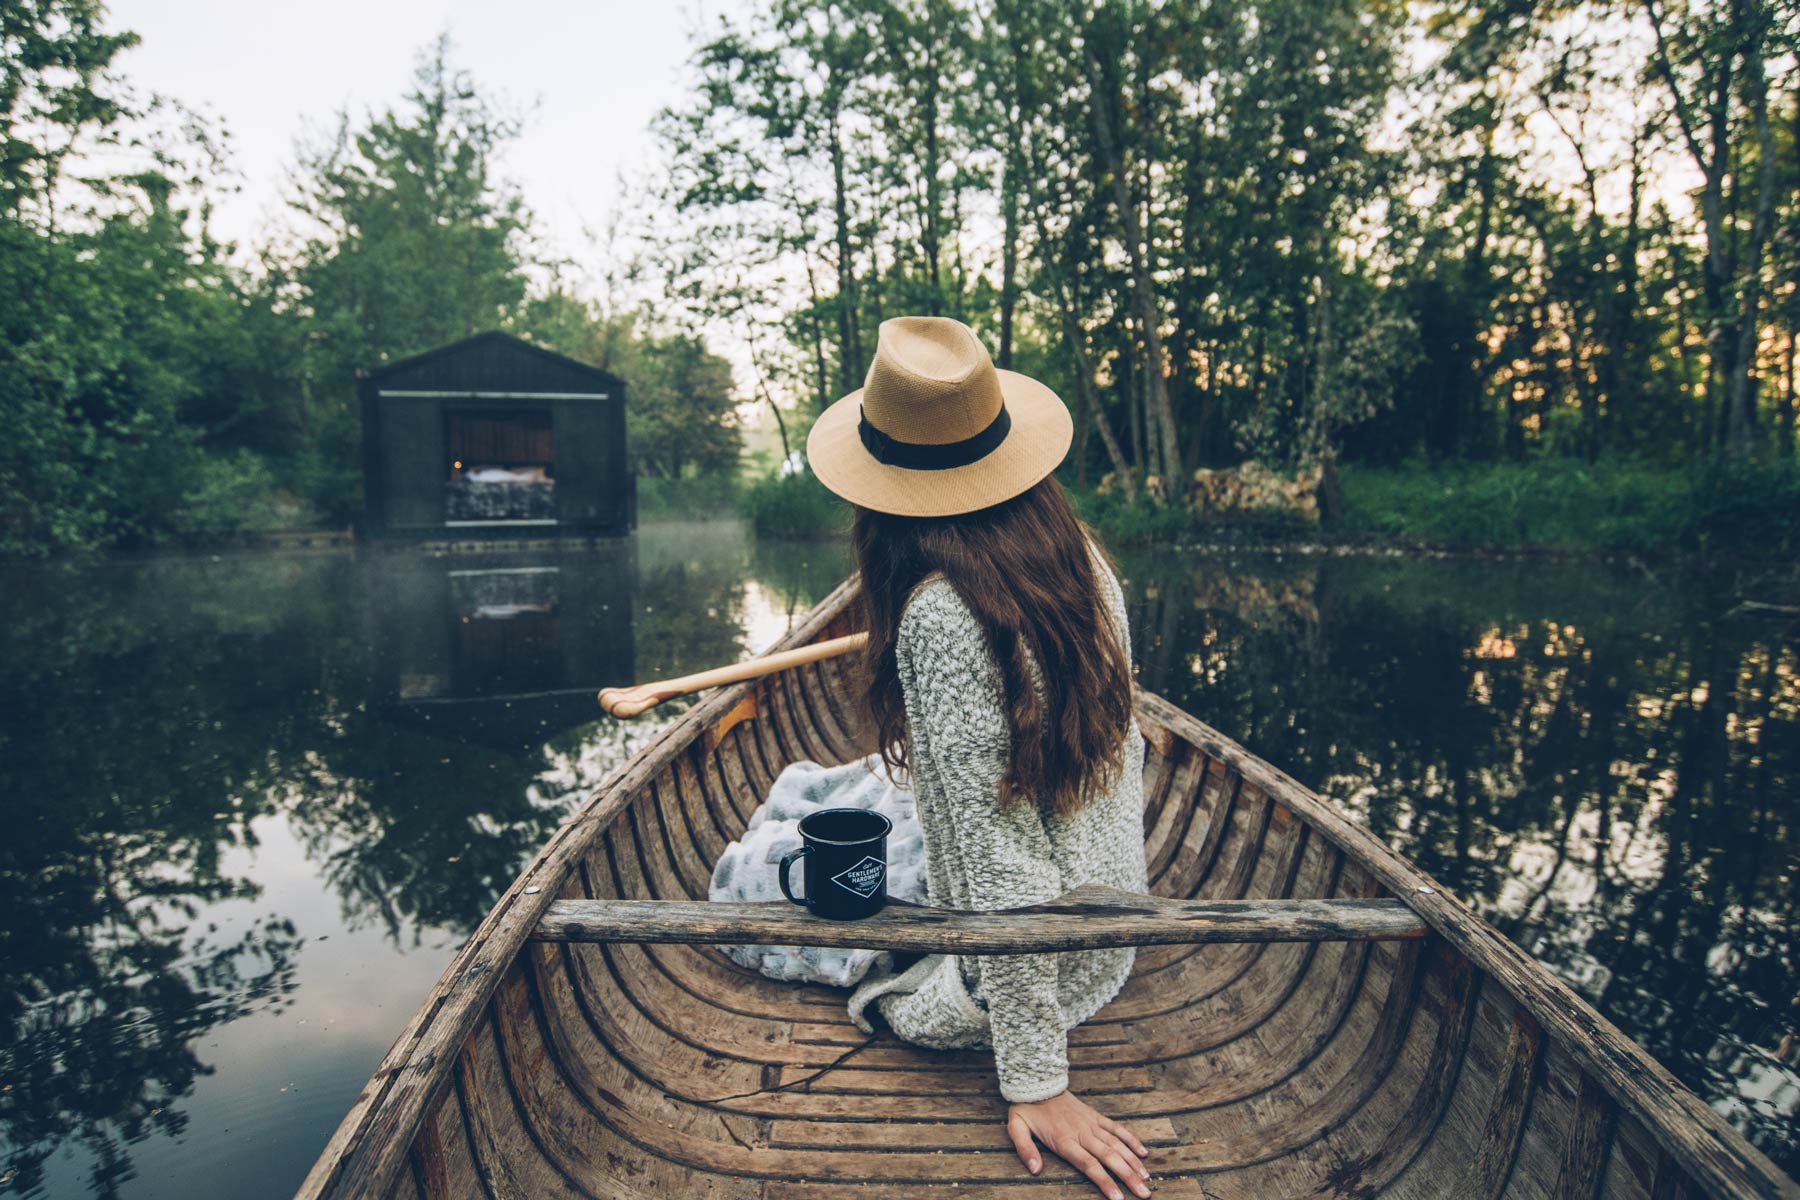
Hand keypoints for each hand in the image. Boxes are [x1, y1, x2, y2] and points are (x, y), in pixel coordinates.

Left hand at [1006, 1089, 1151, 1198]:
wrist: (1037, 1081)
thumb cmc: (1026, 1108)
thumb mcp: (1016, 1127)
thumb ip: (1025, 1149)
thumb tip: (1034, 1170)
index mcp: (1064, 1139)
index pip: (1089, 1164)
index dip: (1104, 1181)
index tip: (1118, 1198)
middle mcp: (1082, 1133)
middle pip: (1109, 1157)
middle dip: (1128, 1177)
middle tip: (1145, 1193)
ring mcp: (1091, 1123)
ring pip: (1117, 1144)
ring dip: (1133, 1162)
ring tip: (1147, 1178)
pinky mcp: (1095, 1116)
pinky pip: (1116, 1128)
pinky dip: (1131, 1140)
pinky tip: (1143, 1153)